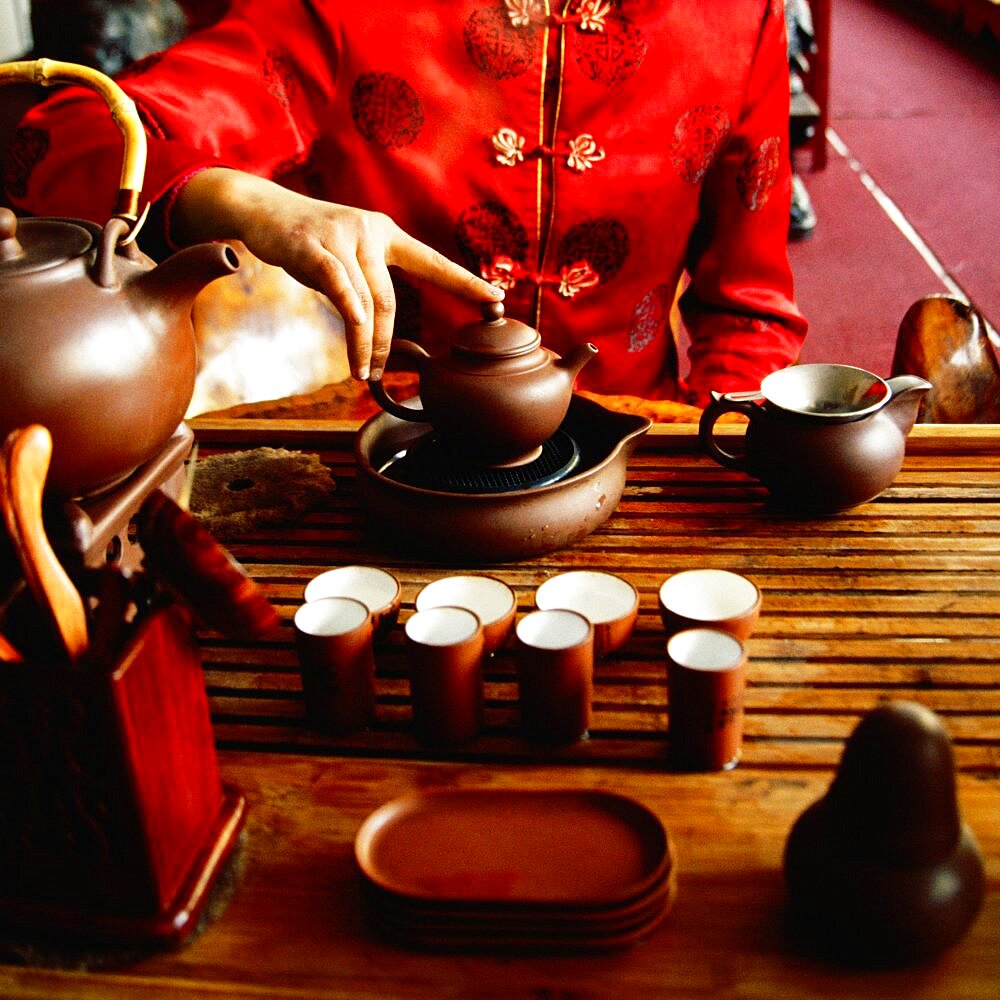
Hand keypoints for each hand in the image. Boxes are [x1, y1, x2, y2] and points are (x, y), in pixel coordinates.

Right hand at [172, 168, 502, 379]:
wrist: (259, 208)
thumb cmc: (306, 239)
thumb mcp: (346, 253)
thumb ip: (367, 279)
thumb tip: (377, 323)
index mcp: (386, 233)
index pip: (432, 262)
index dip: (464, 283)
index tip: (497, 299)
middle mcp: (371, 232)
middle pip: (390, 300)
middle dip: (388, 343)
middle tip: (382, 372)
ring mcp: (343, 238)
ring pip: (367, 304)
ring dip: (366, 346)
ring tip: (363, 372)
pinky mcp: (315, 250)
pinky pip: (343, 295)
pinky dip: (352, 327)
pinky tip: (356, 349)